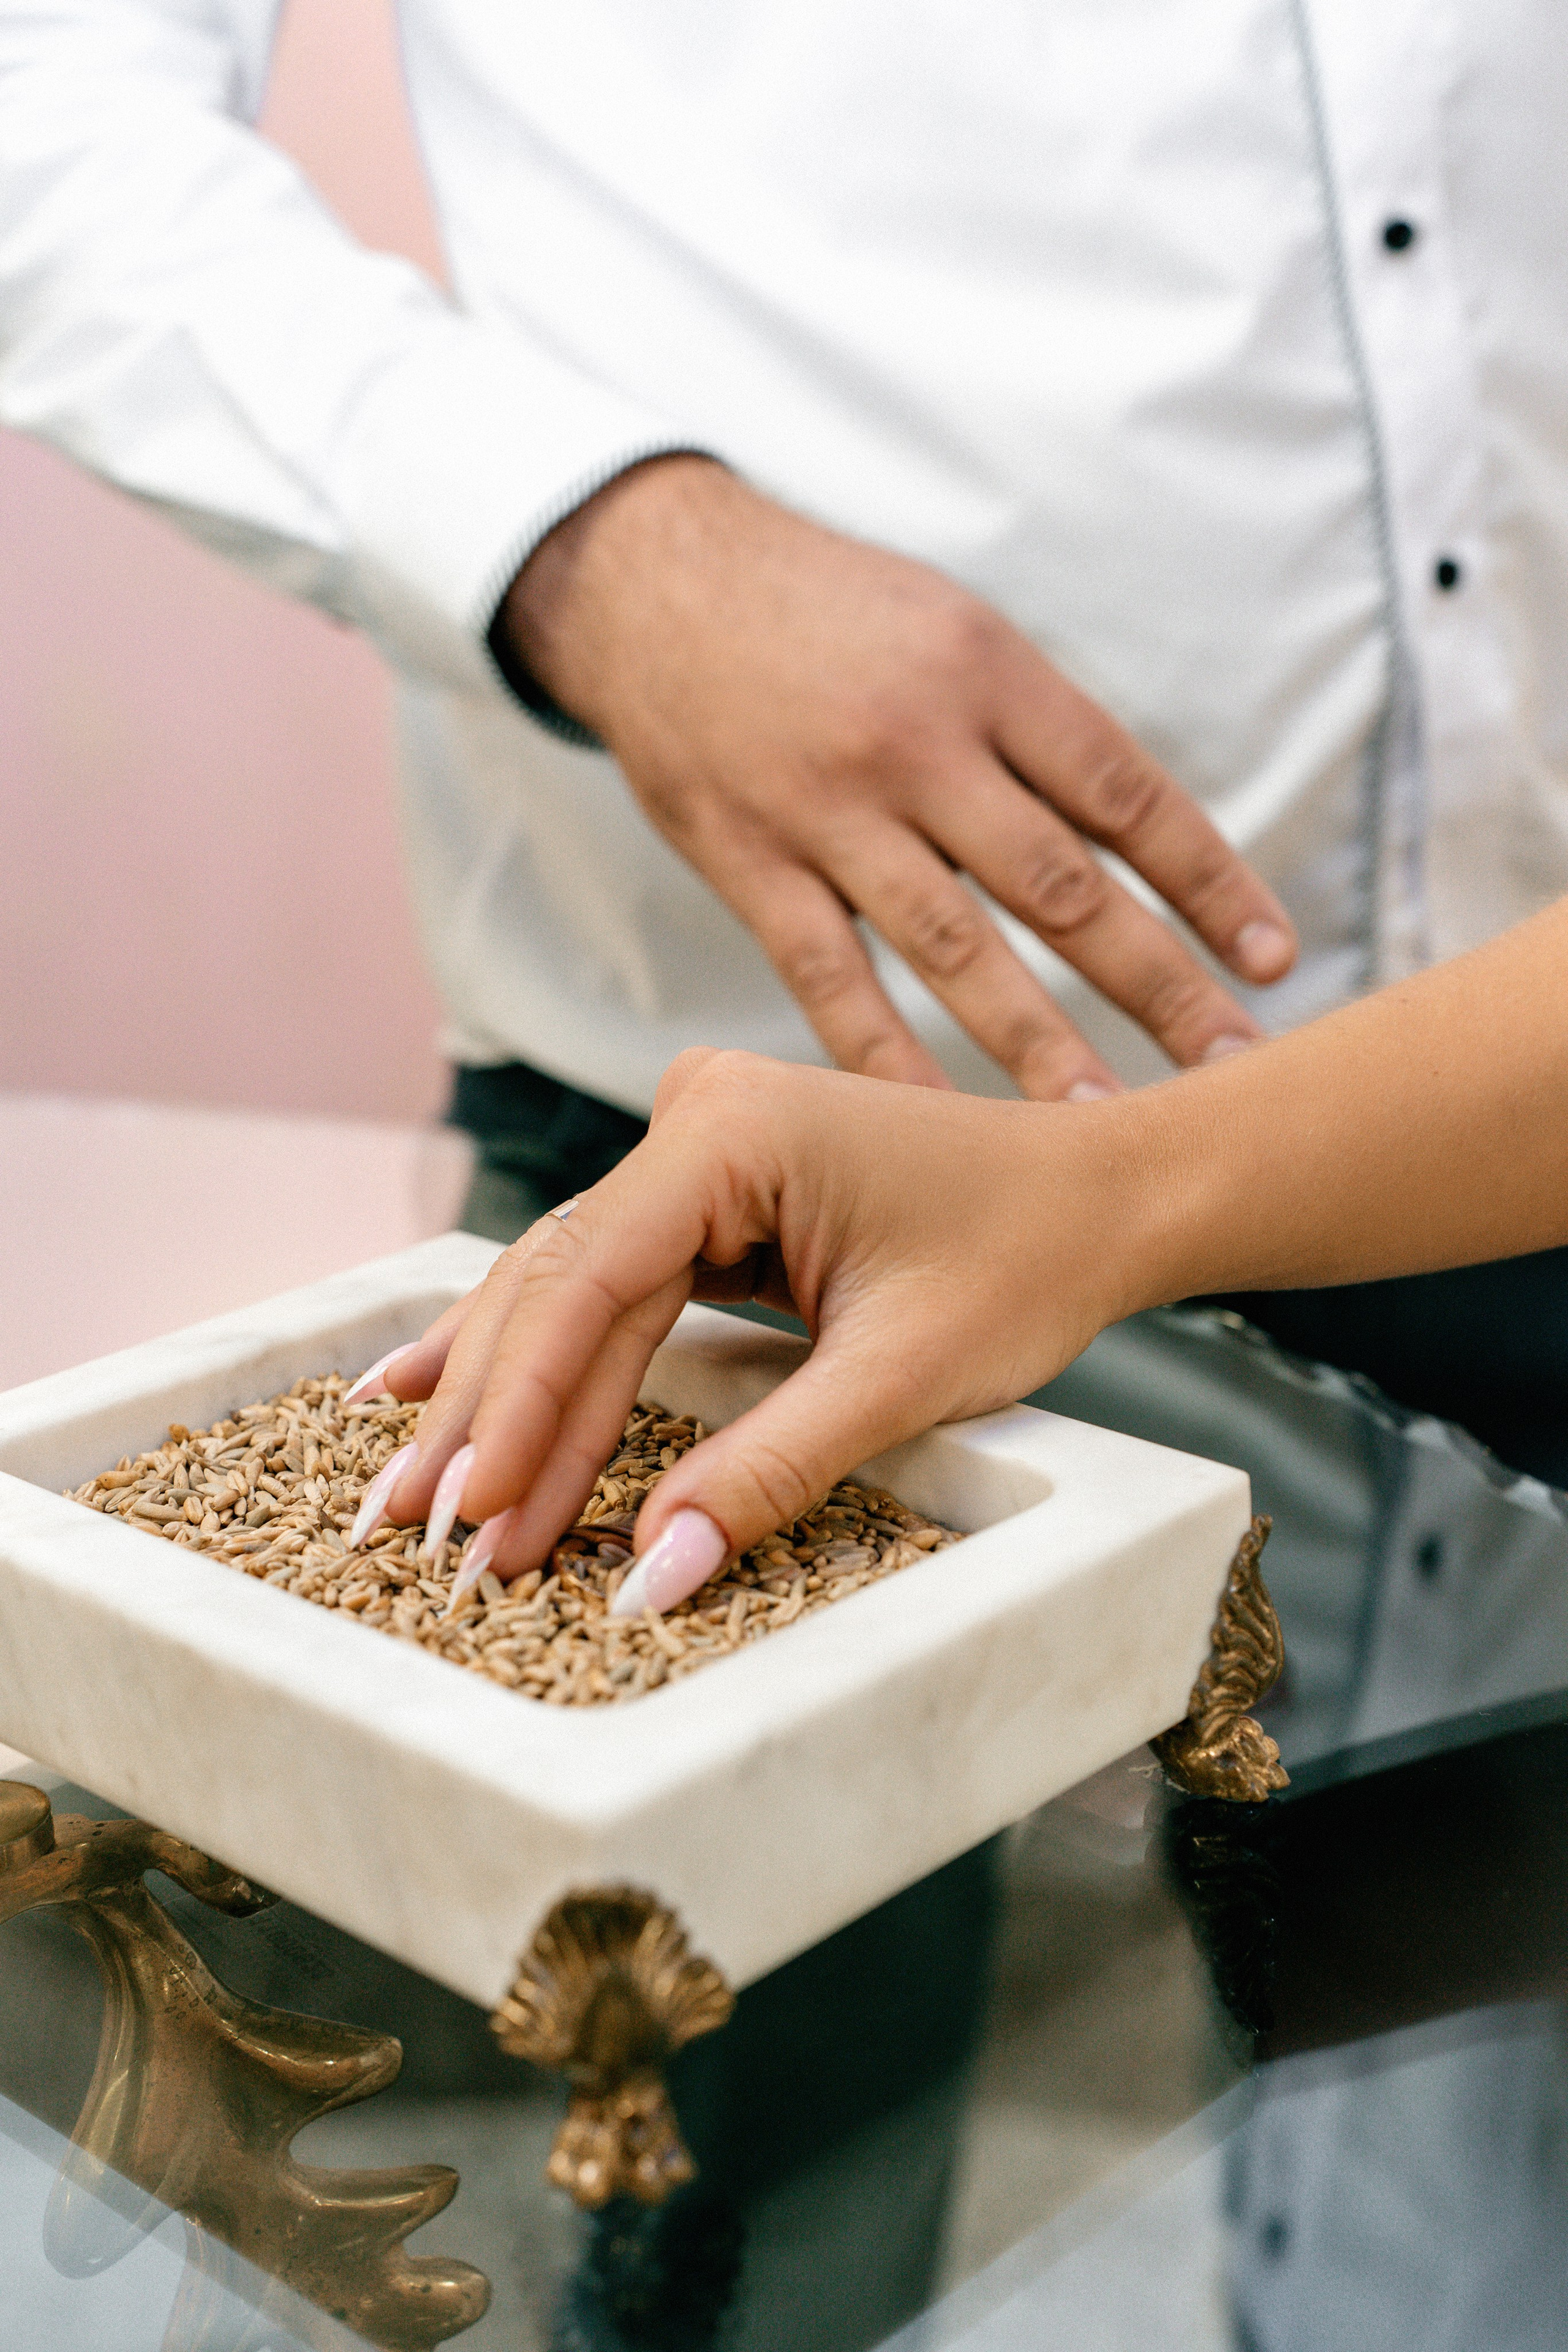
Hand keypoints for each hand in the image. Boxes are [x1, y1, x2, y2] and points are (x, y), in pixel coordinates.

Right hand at [373, 1047, 1149, 1597]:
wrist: (1102, 1195)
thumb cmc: (1024, 1263)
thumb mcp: (900, 1377)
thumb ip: (769, 1470)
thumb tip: (655, 1575)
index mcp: (733, 1131)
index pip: (593, 1286)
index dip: (525, 1410)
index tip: (471, 1516)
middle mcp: (695, 1116)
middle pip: (563, 1287)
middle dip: (495, 1418)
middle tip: (412, 1533)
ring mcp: (696, 1143)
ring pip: (570, 1288)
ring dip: (503, 1395)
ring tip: (408, 1487)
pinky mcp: (709, 1185)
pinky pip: (608, 1282)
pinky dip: (541, 1352)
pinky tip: (437, 1387)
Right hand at [500, 457, 1295, 1100]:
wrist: (655, 585)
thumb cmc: (825, 613)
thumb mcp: (947, 626)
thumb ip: (1029, 728)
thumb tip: (1132, 841)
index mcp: (985, 673)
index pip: (1124, 792)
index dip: (1209, 880)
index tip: (1273, 957)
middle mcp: (918, 745)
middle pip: (1060, 886)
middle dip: (1157, 982)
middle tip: (1232, 1061)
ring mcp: (830, 813)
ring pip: (956, 950)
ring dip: (1041, 1044)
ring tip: (1110, 1121)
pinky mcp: (752, 867)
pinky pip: (833, 983)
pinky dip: (891, 1058)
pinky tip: (947, 1121)